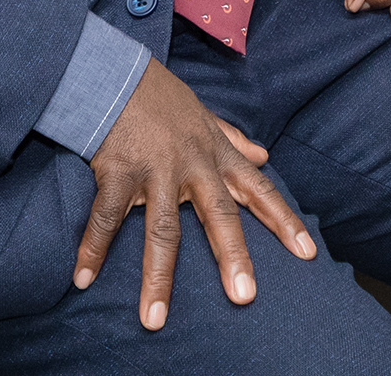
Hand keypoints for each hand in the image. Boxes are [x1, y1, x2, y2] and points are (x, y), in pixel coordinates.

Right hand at [77, 59, 315, 328]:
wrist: (113, 70)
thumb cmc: (160, 97)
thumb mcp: (203, 114)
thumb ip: (233, 139)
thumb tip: (263, 155)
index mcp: (215, 153)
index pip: (258, 188)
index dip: (283, 220)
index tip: (308, 253)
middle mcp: (191, 164)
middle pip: (218, 215)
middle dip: (232, 256)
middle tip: (244, 296)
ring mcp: (155, 169)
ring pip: (161, 231)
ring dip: (157, 278)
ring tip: (154, 320)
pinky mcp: (118, 170)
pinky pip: (106, 218)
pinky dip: (92, 249)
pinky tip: (83, 279)